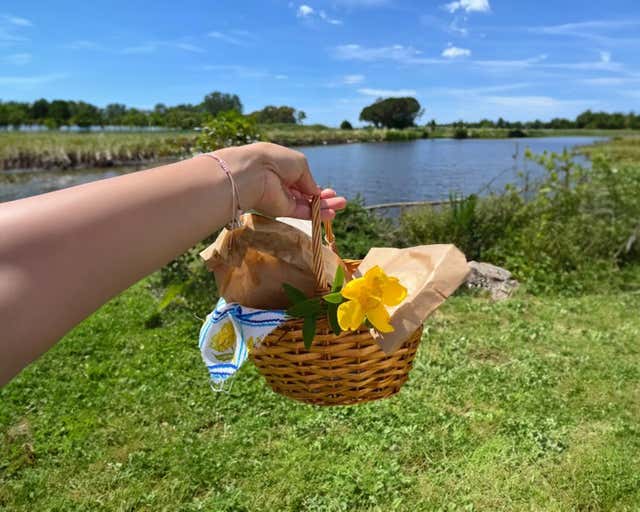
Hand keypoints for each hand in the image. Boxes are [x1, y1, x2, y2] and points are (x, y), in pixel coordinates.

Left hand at [213, 142, 346, 219]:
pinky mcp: (282, 211)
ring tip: (342, 205)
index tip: (330, 191)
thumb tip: (316, 192)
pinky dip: (317, 214)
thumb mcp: (299, 163)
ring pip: (307, 205)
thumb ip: (309, 179)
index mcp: (284, 168)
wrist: (254, 172)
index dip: (316, 187)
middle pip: (307, 194)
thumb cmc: (275, 160)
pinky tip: (331, 214)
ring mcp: (282, 198)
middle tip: (340, 200)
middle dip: (324, 198)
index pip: (302, 180)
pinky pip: (303, 213)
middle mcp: (283, 184)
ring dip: (325, 206)